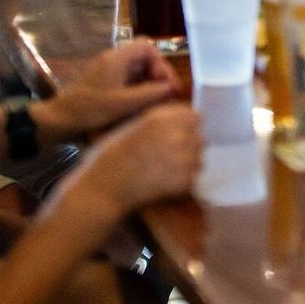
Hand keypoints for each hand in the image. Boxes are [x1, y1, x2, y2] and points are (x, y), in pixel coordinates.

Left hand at [33, 41, 179, 143]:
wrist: (59, 120)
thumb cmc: (90, 109)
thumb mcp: (124, 103)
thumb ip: (150, 94)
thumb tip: (171, 88)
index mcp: (117, 58)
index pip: (147, 47)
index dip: (161, 63)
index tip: (167, 84)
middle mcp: (113, 60)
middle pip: (144, 58)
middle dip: (158, 75)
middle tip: (167, 95)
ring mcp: (108, 71)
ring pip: (137, 70)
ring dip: (149, 84)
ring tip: (157, 103)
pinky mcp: (104, 83)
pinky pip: (128, 80)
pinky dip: (139, 90)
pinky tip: (142, 106)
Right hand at [68, 103, 203, 216]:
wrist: (104, 187)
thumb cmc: (110, 157)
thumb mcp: (132, 126)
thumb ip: (159, 121)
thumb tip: (182, 120)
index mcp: (161, 119)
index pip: (195, 116)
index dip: (188, 125)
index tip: (181, 133)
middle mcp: (176, 135)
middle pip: (200, 137)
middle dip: (189, 146)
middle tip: (171, 156)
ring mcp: (183, 159)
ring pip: (199, 159)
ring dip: (188, 164)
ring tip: (166, 171)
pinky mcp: (184, 181)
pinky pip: (193, 179)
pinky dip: (183, 183)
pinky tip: (164, 184)